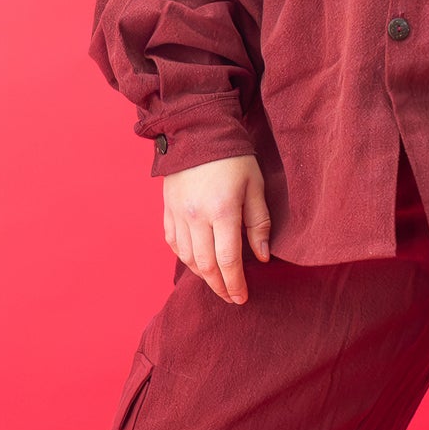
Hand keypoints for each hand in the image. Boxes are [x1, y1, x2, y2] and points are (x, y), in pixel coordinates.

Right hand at [161, 154, 271, 305]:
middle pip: (205, 265)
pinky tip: (197, 262)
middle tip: (231, 297)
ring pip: (187, 258)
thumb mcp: (255, 186)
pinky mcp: (167, 209)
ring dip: (202, 275)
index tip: (242, 298)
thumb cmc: (233, 158)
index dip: (235, 284)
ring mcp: (178, 214)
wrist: (198, 132)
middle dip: (220, 286)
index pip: (228, 260)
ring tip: (217, 282)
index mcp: (222, 211)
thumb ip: (259, 224)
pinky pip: (173, 243)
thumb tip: (261, 257)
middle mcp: (196, 217)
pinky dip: (185, 258)